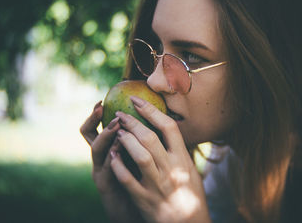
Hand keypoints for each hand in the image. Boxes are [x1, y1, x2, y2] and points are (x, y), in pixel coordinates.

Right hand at [80, 101, 143, 222]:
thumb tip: (149, 113)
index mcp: (106, 147)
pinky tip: (120, 150)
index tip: (100, 100)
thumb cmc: (135, 178)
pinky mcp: (106, 185)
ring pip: (97, 150)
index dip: (94, 113)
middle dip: (95, 119)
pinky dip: (113, 159)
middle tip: (102, 108)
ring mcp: (100, 171)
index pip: (95, 126)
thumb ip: (136, 138)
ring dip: (105, 135)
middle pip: (89, 134)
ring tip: (116, 125)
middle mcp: (100, 157)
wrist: (130, 208)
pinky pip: (107, 170)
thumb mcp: (133, 154)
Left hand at [110, 96, 210, 222]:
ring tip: (116, 131)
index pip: (169, 128)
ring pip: (140, 156)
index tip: (138, 101)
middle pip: (151, 138)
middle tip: (121, 113)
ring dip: (126, 141)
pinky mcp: (145, 199)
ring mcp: (158, 184)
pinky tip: (111, 156)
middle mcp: (171, 169)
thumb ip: (178, 150)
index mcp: (182, 159)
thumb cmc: (190, 194)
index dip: (152, 111)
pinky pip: (128, 180)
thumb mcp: (189, 169)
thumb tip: (165, 128)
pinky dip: (118, 166)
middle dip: (132, 122)